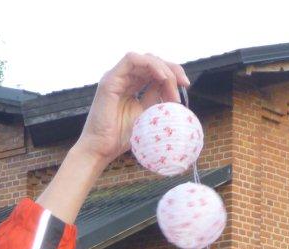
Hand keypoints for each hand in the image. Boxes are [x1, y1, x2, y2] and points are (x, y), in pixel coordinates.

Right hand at [79, 52, 189, 166]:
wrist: (102, 149)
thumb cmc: (121, 138)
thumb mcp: (147, 116)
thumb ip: (157, 101)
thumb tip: (175, 94)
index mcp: (131, 86)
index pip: (154, 71)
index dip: (173, 74)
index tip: (186, 86)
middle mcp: (123, 78)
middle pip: (152, 62)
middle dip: (172, 69)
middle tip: (185, 84)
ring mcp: (116, 77)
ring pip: (145, 59)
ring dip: (163, 69)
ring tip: (175, 84)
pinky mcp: (110, 79)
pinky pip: (132, 60)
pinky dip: (149, 64)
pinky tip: (162, 76)